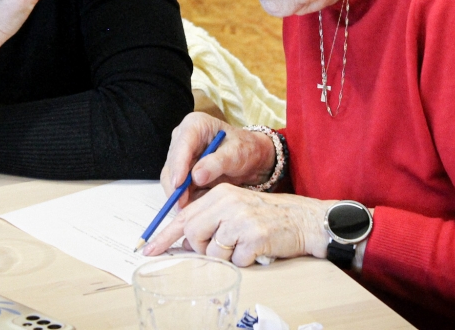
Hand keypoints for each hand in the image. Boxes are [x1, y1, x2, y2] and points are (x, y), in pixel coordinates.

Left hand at [142, 184, 333, 266]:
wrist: (305, 219)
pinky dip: (244, 261)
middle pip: (193, 235)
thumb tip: (185, 240)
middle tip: (222, 247)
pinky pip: (235, 261)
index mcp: (220, 193)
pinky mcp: (254, 236)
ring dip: (226, 256)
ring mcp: (241, 219)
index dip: (164, 235)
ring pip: (213, 252)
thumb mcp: (236, 207)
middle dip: (202, 249)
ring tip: (244, 244)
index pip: (184, 216)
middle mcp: (228, 202)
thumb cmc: (269, 216)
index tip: (149, 249)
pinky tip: (257, 249)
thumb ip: (211, 218)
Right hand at [160, 113, 276, 206]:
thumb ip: (217, 163)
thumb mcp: (236, 153)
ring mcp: (180, 156)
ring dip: (180, 195)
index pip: (182, 145)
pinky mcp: (182, 172)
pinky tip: (197, 205)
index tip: (178, 184)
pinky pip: (178, 188)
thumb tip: (196, 177)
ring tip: (193, 209)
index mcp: (195, 125)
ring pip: (171, 179)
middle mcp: (182, 139)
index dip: (178, 165)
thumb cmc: (245, 149)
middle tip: (182, 206)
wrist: (251, 159)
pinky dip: (186, 198)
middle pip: (172, 164)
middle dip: (176, 186)